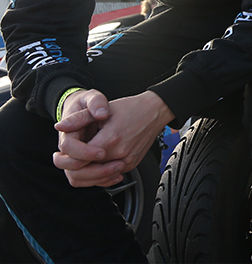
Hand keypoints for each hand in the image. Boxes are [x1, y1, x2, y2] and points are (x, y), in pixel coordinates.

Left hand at [54, 91, 173, 187]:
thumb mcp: (103, 109)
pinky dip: (98, 175)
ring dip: (84, 174)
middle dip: (72, 169)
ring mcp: (127, 162)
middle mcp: (120, 154)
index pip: (79, 161)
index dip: (66, 159)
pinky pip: (109, 178)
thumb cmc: (131, 108)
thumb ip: (79, 119)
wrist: (155, 111)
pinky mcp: (131, 165)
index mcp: (110, 139)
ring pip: (97, 180)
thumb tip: (59, 127)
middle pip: (86, 174)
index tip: (61, 154)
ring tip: (77, 163)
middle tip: (64, 160)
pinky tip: (93, 166)